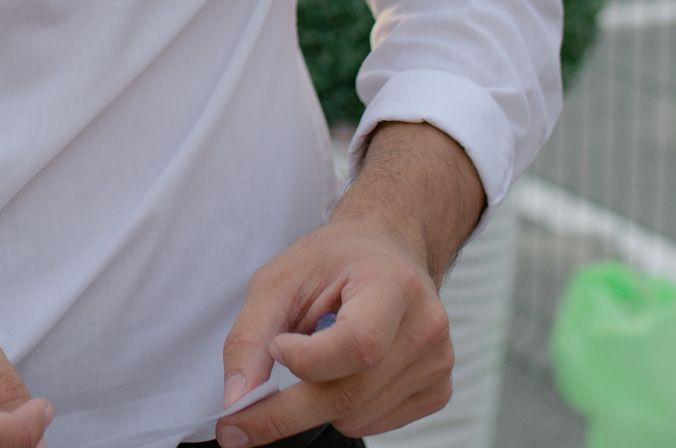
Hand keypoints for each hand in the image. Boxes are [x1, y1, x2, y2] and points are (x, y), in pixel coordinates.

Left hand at [215, 123, 480, 444]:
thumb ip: (249, 337)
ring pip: (356, 418)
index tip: (276, 348)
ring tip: (319, 357)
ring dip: (316, 404)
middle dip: (285, 412)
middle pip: (349, 395)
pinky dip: (343, 410)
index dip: (307, 359)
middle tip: (236, 422)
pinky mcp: (439, 391)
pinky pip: (374, 424)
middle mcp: (426, 325)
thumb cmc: (330, 263)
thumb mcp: (277, 281)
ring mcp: (438, 362)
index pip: (357, 344)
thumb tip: (237, 400)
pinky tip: (345, 372)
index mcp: (393, 283)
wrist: (384, 252)